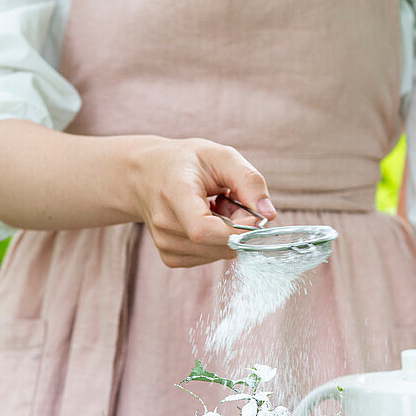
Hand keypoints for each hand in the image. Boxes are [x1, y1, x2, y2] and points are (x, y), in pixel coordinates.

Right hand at [131, 136, 275, 267]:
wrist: (146, 174)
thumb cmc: (186, 162)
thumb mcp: (221, 156)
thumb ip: (249, 181)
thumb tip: (269, 215)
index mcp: (174, 193)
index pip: (204, 229)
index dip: (238, 229)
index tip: (253, 214)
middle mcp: (165, 224)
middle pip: (218, 244)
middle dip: (240, 228)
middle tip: (233, 202)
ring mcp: (165, 244)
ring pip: (219, 254)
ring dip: (230, 236)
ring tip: (216, 208)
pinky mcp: (170, 257)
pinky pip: (209, 258)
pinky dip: (218, 243)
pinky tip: (207, 222)